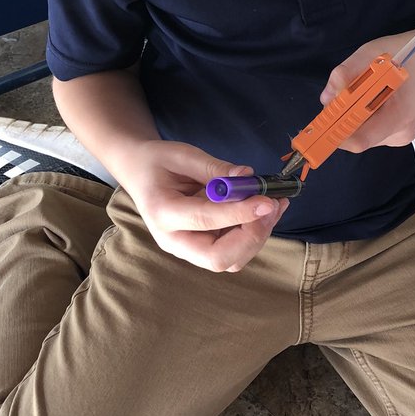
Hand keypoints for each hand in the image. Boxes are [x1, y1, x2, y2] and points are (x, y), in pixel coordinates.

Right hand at [122, 141, 288, 272]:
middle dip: (251, 236)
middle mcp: (174, 240)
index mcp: (162, 213)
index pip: (205, 220)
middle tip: (270, 206)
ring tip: (274, 204)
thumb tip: (248, 176)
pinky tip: (265, 210)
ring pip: (231, 260)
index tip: (266, 200)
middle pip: (218, 258)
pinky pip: (233, 250)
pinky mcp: (203, 247)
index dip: (239, 213)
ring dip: (257, 236)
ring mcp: (188, 248)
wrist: (140, 173)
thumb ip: (214, 168)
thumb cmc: (157, 162)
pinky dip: (254, 234)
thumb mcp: (182, 155)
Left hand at [319, 33, 414, 153]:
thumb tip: (327, 99)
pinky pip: (371, 130)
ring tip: (362, 91)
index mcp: (399, 116)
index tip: (318, 126)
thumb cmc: (405, 52)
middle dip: (342, 120)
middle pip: (357, 138)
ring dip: (352, 117)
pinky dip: (363, 116)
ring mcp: (402, 136)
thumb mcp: (370, 54)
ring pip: (363, 134)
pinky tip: (372, 98)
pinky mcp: (400, 133)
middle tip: (340, 95)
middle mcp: (401, 133)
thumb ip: (345, 75)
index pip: (359, 140)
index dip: (335, 136)